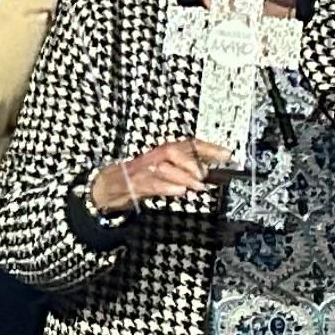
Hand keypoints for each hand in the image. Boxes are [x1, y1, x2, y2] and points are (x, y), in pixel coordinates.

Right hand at [93, 139, 230, 214]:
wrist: (108, 186)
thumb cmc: (139, 178)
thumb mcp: (164, 172)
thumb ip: (185, 171)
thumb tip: (210, 174)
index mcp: (163, 152)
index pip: (188, 144)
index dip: (209, 147)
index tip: (227, 154)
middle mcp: (154, 157)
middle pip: (174, 150)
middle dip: (191, 161)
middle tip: (205, 174)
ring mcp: (143, 170)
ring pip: (164, 167)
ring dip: (183, 176)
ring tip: (197, 186)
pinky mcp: (134, 184)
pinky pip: (152, 183)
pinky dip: (167, 186)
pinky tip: (180, 191)